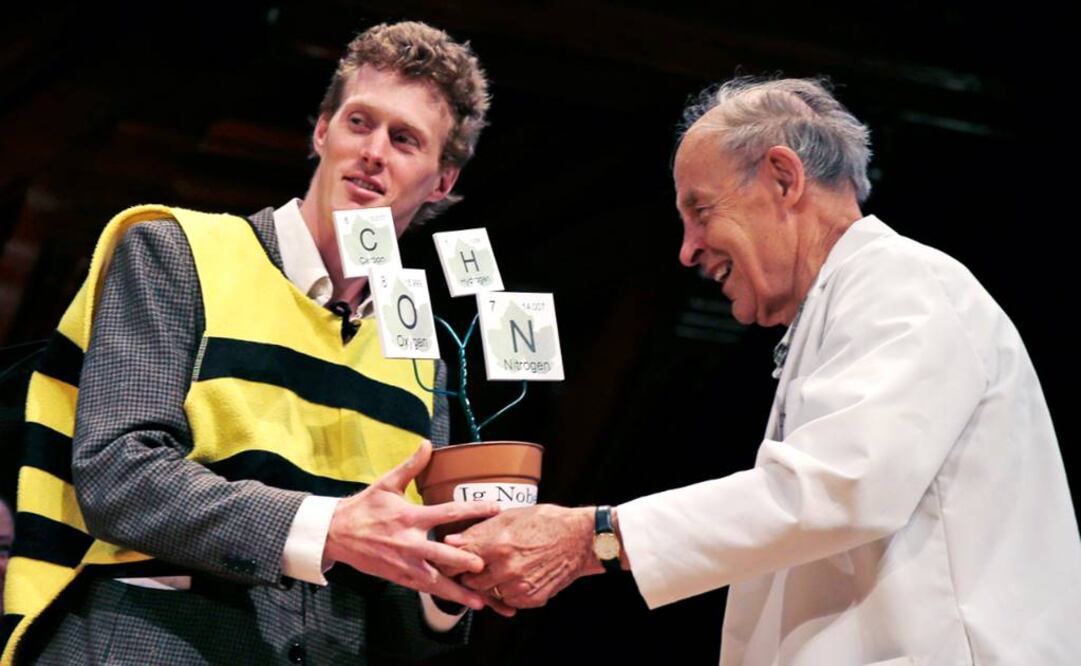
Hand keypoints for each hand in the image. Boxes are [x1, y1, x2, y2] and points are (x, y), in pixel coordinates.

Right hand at [324, 440, 499, 609]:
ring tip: (479, 601)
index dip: (474, 510)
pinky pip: (423, 587)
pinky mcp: (398, 576)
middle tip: (484, 566)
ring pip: (435, 580)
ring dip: (457, 591)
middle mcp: (410, 543)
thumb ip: (411, 466)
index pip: (449, 512)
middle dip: (464, 562)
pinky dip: (441, 594)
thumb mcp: (387, 483)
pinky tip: (458, 601)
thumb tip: (427, 444)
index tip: (495, 509)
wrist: (336, 533)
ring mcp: (404, 563)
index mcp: (411, 517)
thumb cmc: (364, 506)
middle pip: (443, 554)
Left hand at [444, 504, 599, 608]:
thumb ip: (479, 531)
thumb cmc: (547, 521)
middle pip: (470, 581)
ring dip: (488, 585)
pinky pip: (508, 600)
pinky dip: (508, 592)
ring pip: (489, 593)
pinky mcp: (531, 598)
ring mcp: (519, 586)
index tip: (452, 558)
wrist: (581, 539)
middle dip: (469, 574)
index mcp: (498, 544)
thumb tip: (451, 540)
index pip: (460, 559)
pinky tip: (516, 577)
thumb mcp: (511, 516)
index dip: (453, 559)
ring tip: (498, 570)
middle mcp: (506, 568)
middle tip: (474, 566)